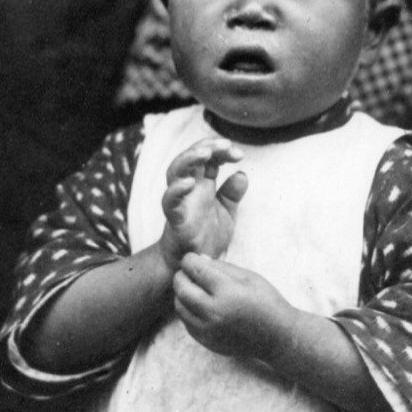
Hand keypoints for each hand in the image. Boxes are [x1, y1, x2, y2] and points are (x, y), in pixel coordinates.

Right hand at [159, 138, 247, 267]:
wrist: (194, 266)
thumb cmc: (207, 238)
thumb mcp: (227, 214)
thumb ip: (232, 194)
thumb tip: (242, 174)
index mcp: (202, 185)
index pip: (208, 158)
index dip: (221, 150)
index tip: (239, 154)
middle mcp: (189, 189)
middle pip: (190, 157)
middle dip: (206, 146)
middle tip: (225, 144)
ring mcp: (179, 202)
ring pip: (175, 171)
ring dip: (188, 159)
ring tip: (205, 153)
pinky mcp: (173, 219)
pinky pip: (169, 201)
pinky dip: (176, 190)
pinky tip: (189, 183)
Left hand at [172, 253, 293, 361]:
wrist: (278, 337)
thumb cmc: (267, 302)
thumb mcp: (249, 277)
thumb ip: (221, 267)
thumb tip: (198, 259)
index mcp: (227, 292)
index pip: (195, 269)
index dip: (189, 260)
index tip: (192, 258)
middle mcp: (214, 312)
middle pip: (181, 288)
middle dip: (181, 275)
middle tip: (188, 272)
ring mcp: (209, 330)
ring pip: (180, 307)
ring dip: (182, 294)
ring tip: (193, 288)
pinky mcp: (207, 342)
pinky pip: (187, 323)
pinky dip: (188, 311)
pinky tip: (199, 305)